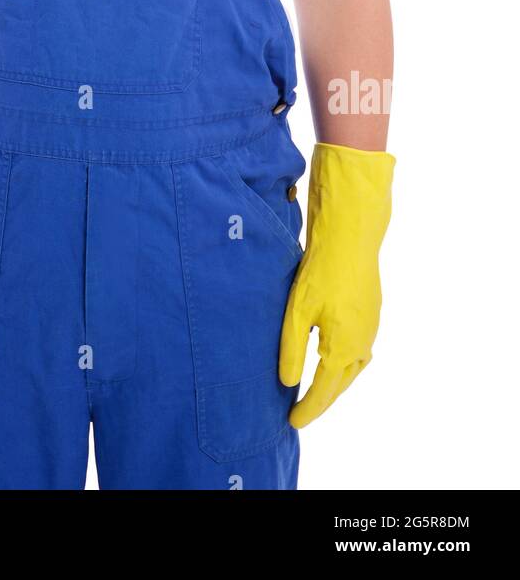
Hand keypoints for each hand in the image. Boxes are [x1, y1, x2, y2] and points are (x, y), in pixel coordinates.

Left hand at [279, 142, 395, 427]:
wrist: (351, 236)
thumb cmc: (320, 272)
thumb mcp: (297, 313)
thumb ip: (292, 351)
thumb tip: (288, 384)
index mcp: (344, 348)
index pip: (324, 391)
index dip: (308, 409)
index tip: (292, 423)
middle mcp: (362, 343)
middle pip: (342, 383)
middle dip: (322, 401)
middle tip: (301, 413)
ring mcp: (371, 327)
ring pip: (355, 368)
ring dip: (337, 383)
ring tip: (317, 391)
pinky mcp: (371, 312)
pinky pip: (361, 350)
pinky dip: (346, 363)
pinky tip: (335, 357)